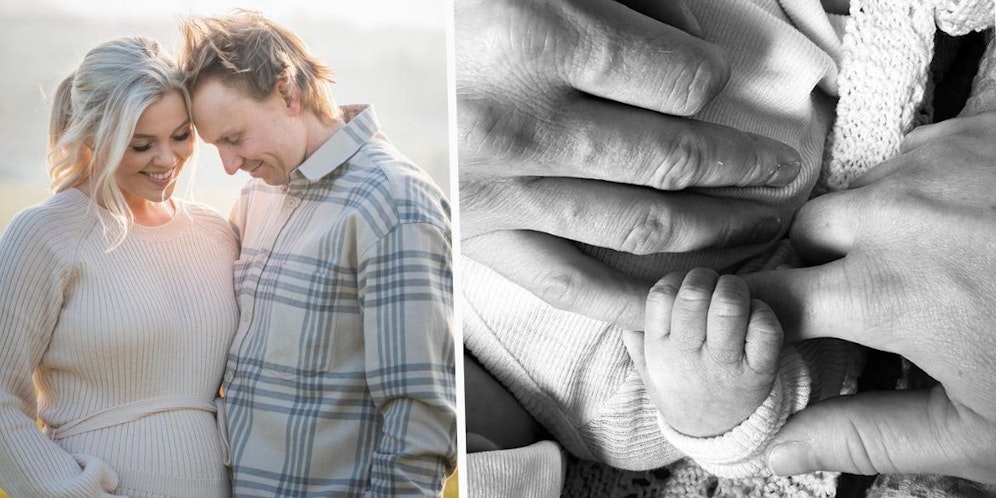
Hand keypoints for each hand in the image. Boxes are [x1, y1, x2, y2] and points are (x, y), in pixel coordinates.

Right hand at [457, 0, 802, 329]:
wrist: (337, 62)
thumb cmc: (448, 11)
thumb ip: (616, 1)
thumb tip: (694, 37)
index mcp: (539, 38)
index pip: (680, 79)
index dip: (719, 81)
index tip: (725, 85)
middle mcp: (526, 124)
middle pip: (675, 156)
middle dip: (744, 166)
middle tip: (781, 170)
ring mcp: (504, 189)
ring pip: (640, 222)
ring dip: (716, 227)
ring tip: (761, 222)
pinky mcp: (482, 233)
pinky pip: (570, 282)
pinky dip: (632, 299)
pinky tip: (681, 298)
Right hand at [628, 269, 781, 437]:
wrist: (715, 435)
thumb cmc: (682, 391)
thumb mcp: (648, 371)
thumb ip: (636, 338)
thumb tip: (626, 306)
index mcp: (659, 351)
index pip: (659, 297)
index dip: (675, 280)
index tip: (684, 286)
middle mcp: (689, 358)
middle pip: (694, 296)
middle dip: (705, 277)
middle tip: (712, 284)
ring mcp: (725, 366)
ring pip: (729, 306)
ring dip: (733, 288)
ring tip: (733, 294)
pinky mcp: (759, 372)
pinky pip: (765, 328)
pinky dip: (763, 311)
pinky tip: (754, 315)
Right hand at [744, 113, 995, 483]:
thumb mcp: (978, 431)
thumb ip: (862, 436)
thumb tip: (775, 449)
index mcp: (886, 291)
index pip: (767, 296)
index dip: (758, 316)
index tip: (768, 330)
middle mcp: (900, 211)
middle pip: (809, 229)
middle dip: (822, 264)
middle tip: (871, 302)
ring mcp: (944, 158)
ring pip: (866, 186)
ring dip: (881, 223)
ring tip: (944, 261)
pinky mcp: (986, 124)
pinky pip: (923, 150)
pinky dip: (931, 185)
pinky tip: (976, 221)